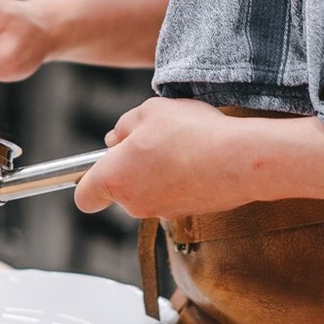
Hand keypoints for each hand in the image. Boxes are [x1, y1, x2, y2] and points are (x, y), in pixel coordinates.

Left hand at [74, 97, 264, 219]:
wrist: (238, 160)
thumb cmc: (190, 134)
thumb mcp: (148, 111)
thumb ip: (124, 126)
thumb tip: (116, 138)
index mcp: (114, 179)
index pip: (84, 196)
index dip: (87, 179)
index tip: (101, 161)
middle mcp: (134, 203)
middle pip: (119, 188)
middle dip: (130, 165)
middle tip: (152, 138)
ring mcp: (162, 211)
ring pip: (148, 190)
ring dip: (157, 170)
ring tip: (180, 143)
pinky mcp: (188, 212)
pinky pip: (174, 193)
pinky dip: (181, 178)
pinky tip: (198, 155)